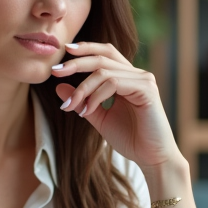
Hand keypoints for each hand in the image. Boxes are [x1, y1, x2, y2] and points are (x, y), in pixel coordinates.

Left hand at [51, 41, 179, 171]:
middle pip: (102, 57)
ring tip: (71, 106)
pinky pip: (113, 84)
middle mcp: (137, 74)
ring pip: (104, 72)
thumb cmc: (130, 139)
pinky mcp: (146, 89)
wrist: (152, 158)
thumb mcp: (99, 117)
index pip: (105, 53)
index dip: (85, 49)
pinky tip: (87, 111)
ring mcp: (143, 80)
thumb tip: (59, 86)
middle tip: (55, 73)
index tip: (64, 52)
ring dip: (82, 88)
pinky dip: (96, 96)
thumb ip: (82, 101)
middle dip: (76, 63)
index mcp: (127, 77)